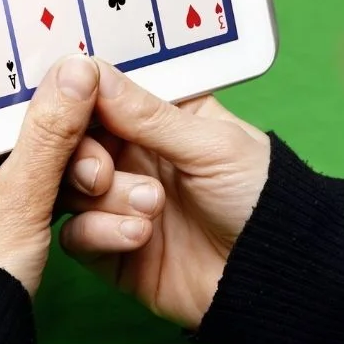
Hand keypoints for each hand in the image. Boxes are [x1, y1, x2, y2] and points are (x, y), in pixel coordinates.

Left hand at [0, 55, 99, 296]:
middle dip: (73, 145)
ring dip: (78, 175)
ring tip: (116, 189)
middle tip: (103, 167)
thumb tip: (77, 68)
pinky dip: (67, 195)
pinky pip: (38, 192)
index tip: (90, 85)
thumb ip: (50, 134)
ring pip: (37, 165)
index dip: (47, 91)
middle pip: (24, 132)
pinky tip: (101, 195)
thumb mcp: (19, 196)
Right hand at [59, 61, 270, 329]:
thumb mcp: (210, 144)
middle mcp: (130, 157)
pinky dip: (99, 233)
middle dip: (82, 156)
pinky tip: (139, 236)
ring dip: (104, 198)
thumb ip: (146, 113)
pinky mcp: (110, 250)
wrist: (274, 273)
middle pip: (72, 145)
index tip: (69, 103)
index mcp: (155, 119)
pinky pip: (76, 236)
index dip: (78, 100)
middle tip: (103, 172)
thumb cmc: (259, 196)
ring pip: (70, 189)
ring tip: (152, 208)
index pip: (98, 98)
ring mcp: (117, 203)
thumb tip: (87, 69)